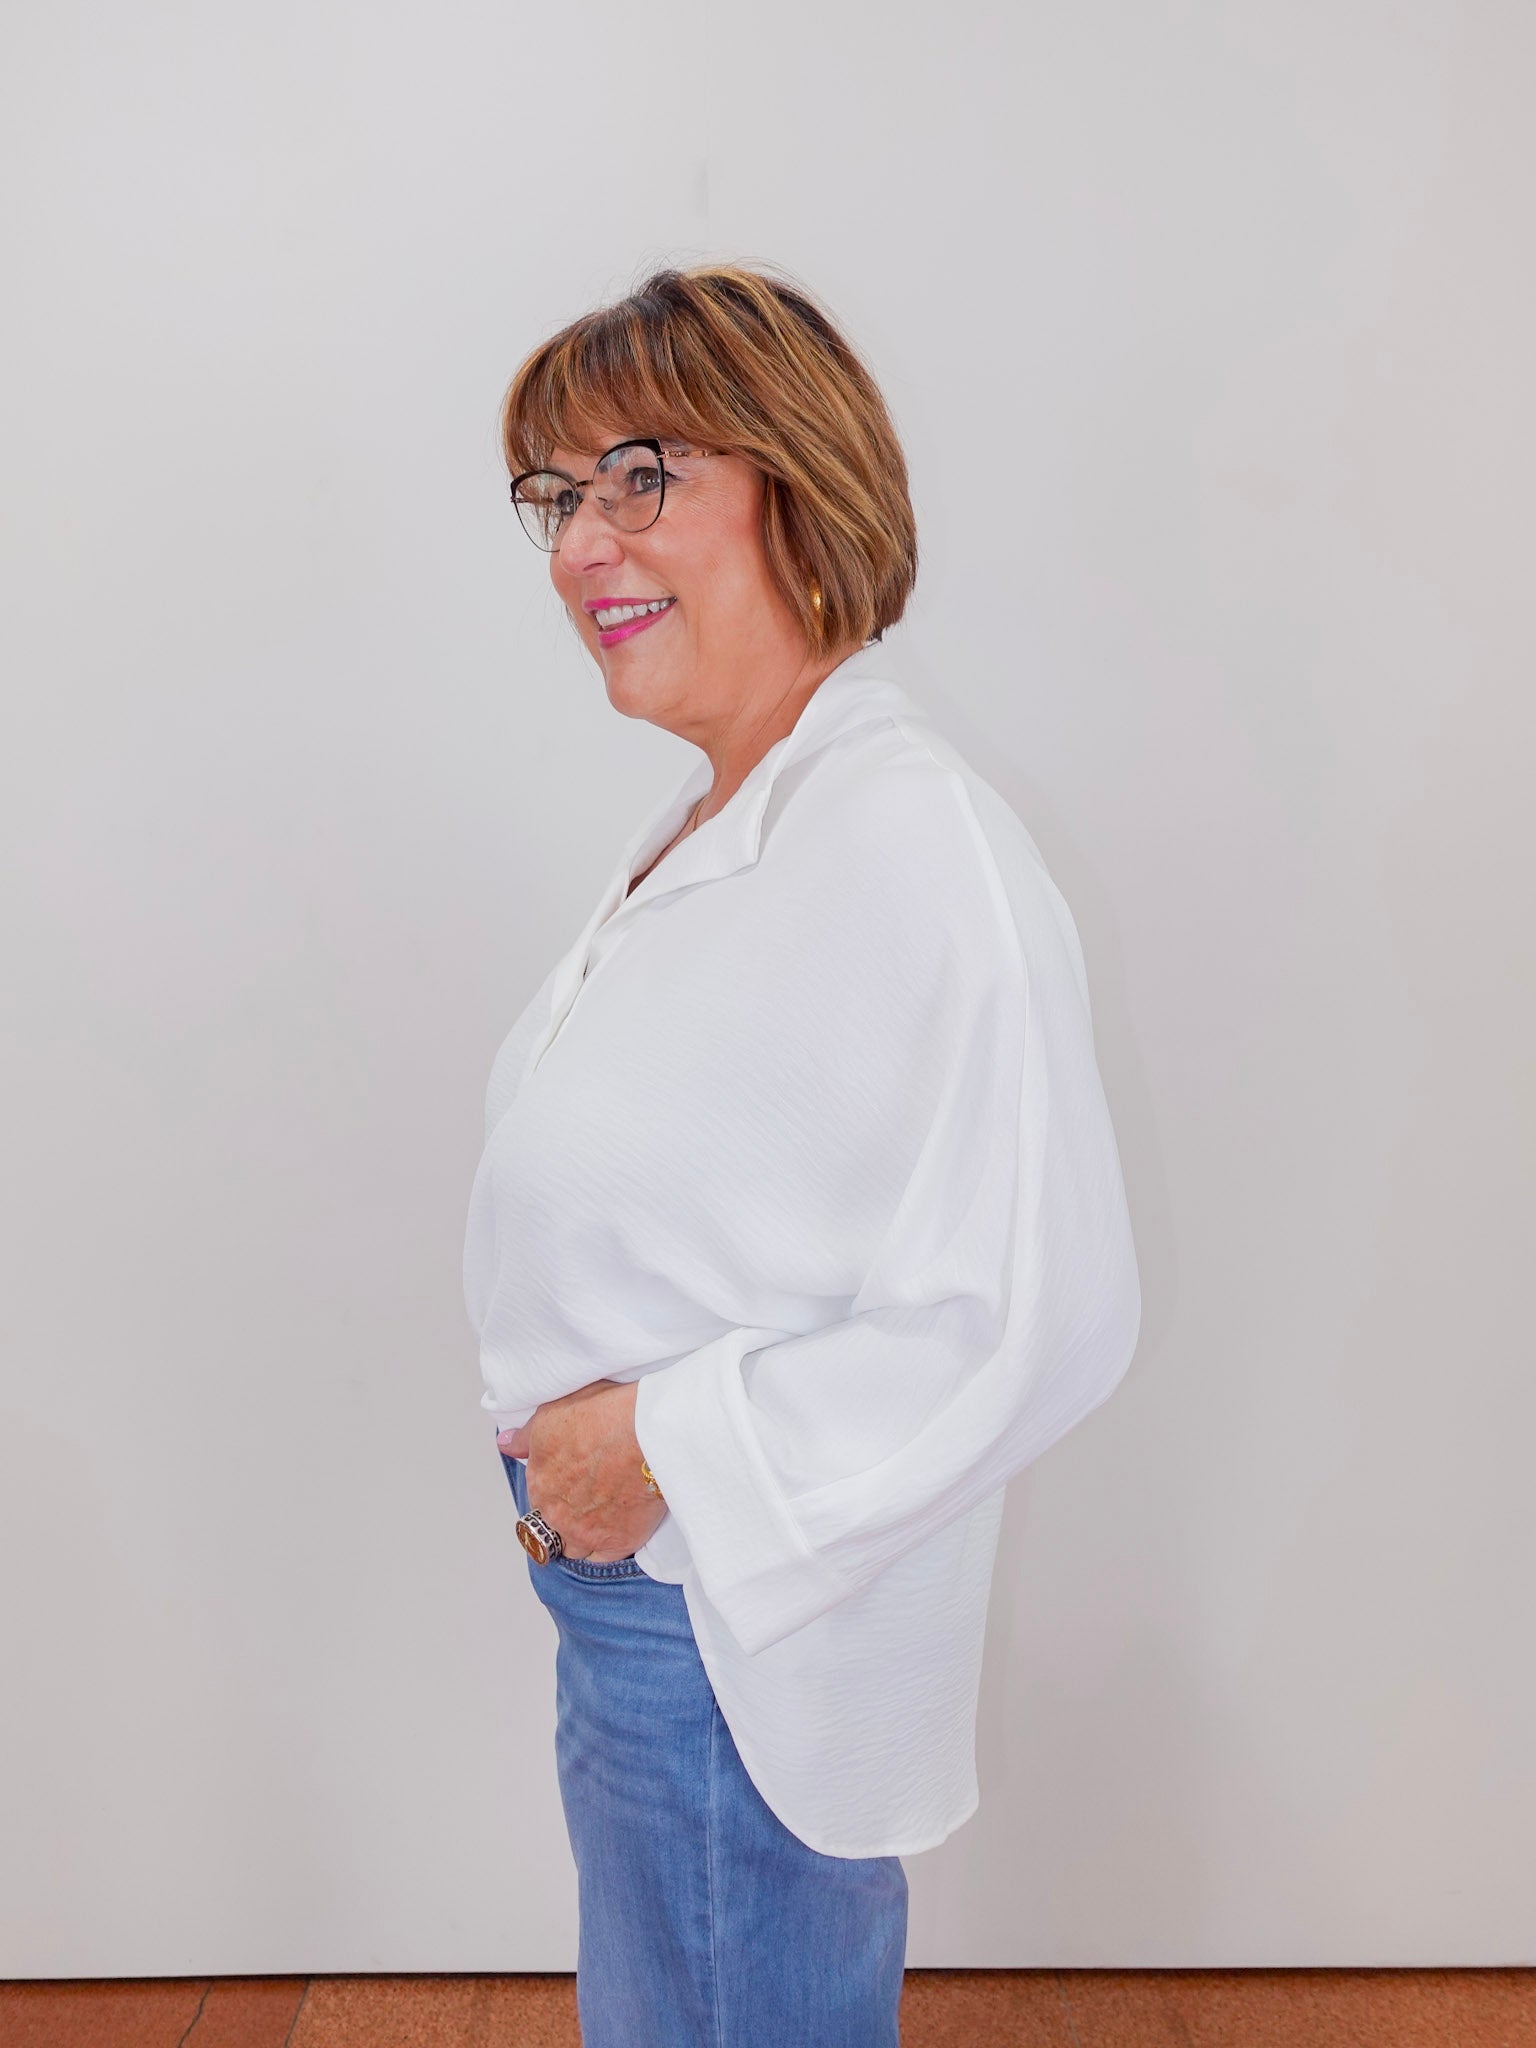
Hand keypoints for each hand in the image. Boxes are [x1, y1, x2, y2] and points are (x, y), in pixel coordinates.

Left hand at [499, 1380, 666, 1562]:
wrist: (647, 1433)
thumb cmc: (605, 1416)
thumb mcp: (553, 1412)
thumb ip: (526, 1437)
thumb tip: (505, 1445)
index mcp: (538, 1480)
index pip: (539, 1495)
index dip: (556, 1488)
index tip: (573, 1479)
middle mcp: (555, 1511)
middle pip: (554, 1524)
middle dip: (568, 1513)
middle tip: (592, 1494)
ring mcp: (583, 1532)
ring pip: (575, 1546)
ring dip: (583, 1534)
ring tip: (604, 1514)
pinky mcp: (615, 1543)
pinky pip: (602, 1556)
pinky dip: (608, 1546)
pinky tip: (618, 1527)